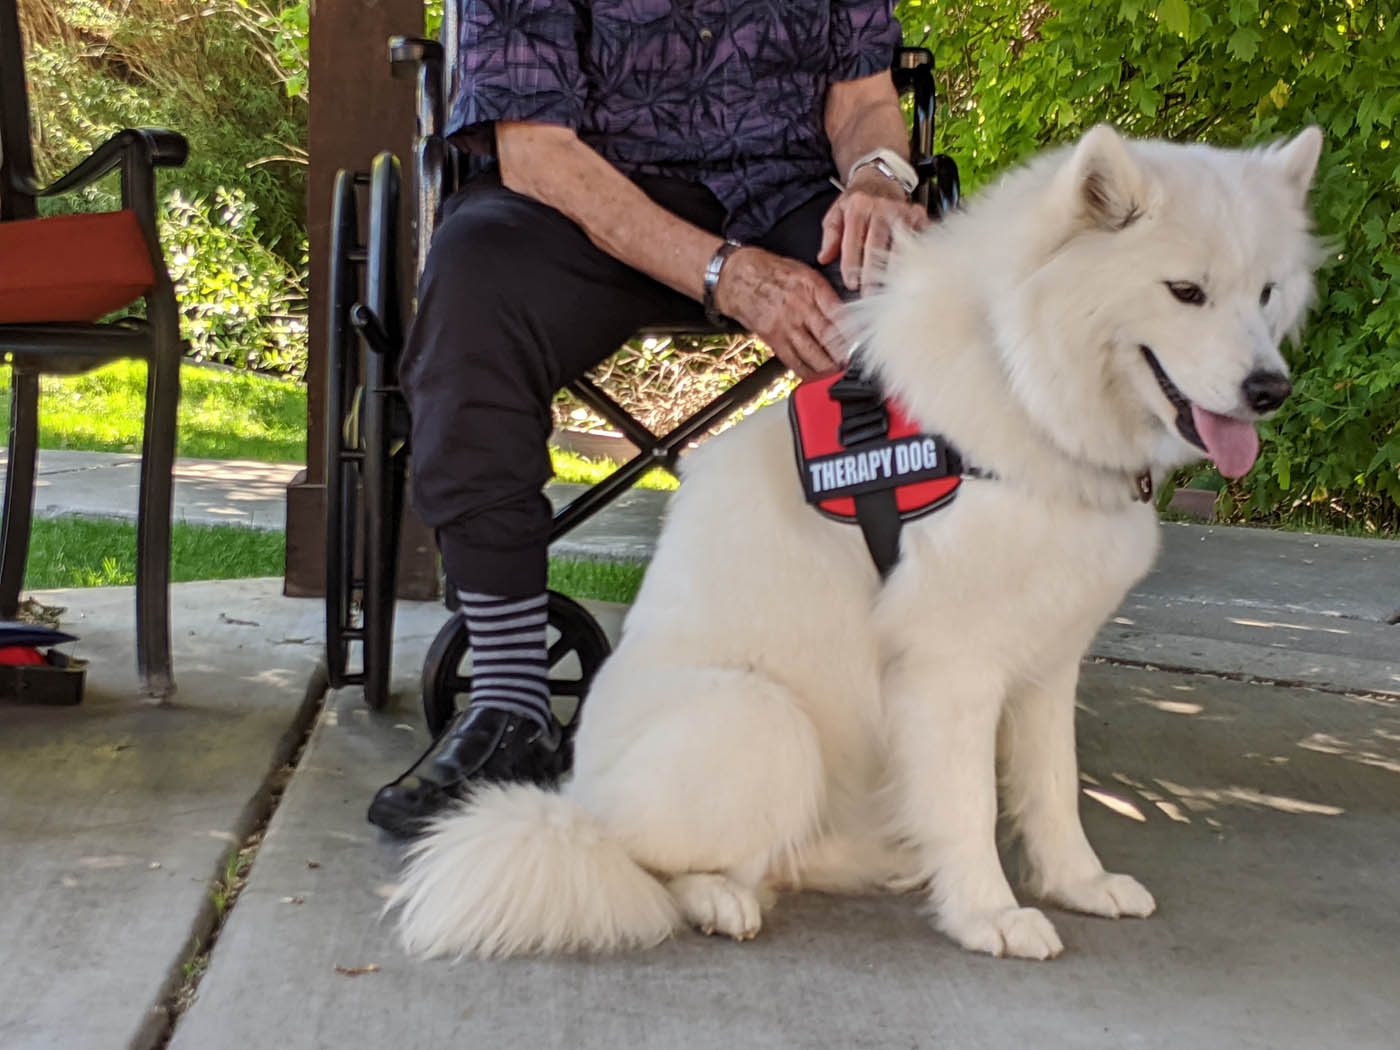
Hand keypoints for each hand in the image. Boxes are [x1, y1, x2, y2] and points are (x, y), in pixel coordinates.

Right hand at [713, 247, 846, 379]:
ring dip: (828, 368)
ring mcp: (785, 325)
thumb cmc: (773, 274)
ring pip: (812, 354)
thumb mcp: (805, 273)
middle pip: (828, 338)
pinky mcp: (773, 339)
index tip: (861, 345)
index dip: (852, 334)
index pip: (839, 315)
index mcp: (812, 288)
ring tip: (837, 372)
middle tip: (852, 364)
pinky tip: (816, 376)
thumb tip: (846, 316)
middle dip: (843, 355)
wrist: (738, 278)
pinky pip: (793, 361)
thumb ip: (826, 294)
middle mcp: (799, 307)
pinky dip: (806, 372)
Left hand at [817, 170, 930, 292]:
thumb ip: (830, 236)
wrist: (881, 180)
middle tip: (868, 295)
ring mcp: (902, 211)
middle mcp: (882, 207)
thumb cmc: (857, 202)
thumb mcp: (837, 213)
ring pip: (898, 246)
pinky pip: (917, 241)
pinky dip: (912, 260)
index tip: (851, 284)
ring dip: (893, 271)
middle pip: (876, 245)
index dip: (851, 265)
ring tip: (887, 291)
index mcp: (858, 206)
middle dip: (871, 273)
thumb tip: (823, 258)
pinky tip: (908, 276)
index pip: (853, 240)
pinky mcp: (919, 216)